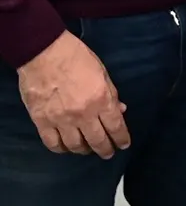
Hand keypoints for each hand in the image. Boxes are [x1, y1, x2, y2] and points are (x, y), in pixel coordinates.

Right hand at [18, 31, 129, 158]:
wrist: (45, 53)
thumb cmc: (77, 57)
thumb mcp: (102, 72)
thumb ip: (111, 93)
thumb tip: (119, 110)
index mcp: (101, 99)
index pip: (115, 126)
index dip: (121, 138)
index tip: (124, 145)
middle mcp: (83, 114)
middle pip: (97, 140)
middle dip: (105, 149)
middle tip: (108, 152)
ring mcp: (61, 120)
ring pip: (75, 146)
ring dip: (85, 150)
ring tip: (89, 148)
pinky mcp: (42, 122)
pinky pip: (53, 144)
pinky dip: (62, 149)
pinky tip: (67, 147)